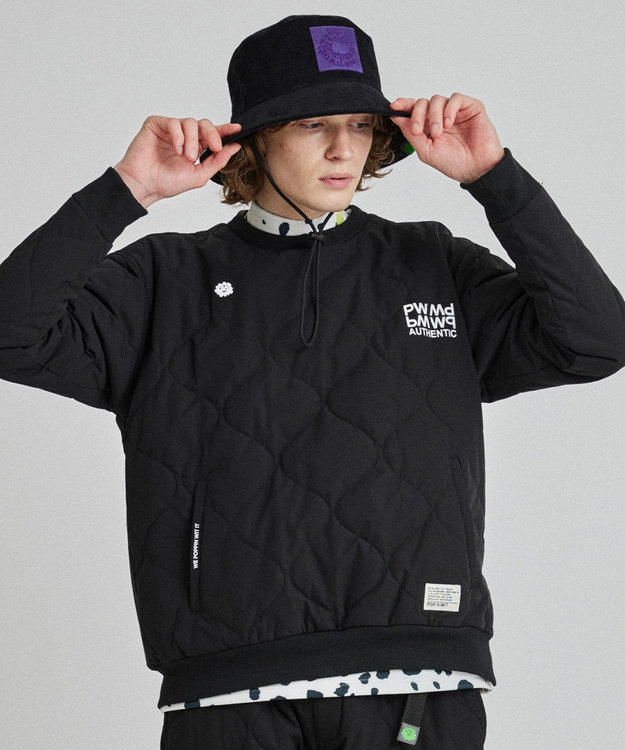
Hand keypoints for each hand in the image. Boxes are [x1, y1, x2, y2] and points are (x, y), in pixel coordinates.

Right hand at [114, 116, 241, 207]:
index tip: (238, 128)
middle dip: (212, 134)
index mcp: (195, 147)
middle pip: (204, 124)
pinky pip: (173, 122)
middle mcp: (184, 137)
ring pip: (190, 122)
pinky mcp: (157, 124)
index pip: (212, 134)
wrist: (146, 185)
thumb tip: (235, 147)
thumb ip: (217, 161)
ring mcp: (170, 130)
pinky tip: (176, 149)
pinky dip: (178, 136)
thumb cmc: (167, 183)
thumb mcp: (199, 175)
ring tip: (186, 156)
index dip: (225, 130)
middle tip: (214, 147)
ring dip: (192, 140)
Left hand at [390, 93, 504, 183]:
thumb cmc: (453, 163)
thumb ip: (411, 133)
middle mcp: (441, 116)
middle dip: (417, 114)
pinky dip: (449, 109)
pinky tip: (449, 123)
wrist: (476, 169)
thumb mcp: (425, 150)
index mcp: (429, 127)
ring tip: (438, 133)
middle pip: (423, 102)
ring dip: (434, 115)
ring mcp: (455, 111)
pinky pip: (455, 98)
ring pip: (437, 99)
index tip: (393, 106)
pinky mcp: (471, 107)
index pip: (414, 110)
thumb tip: (395, 116)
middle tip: (418, 130)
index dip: (403, 105)